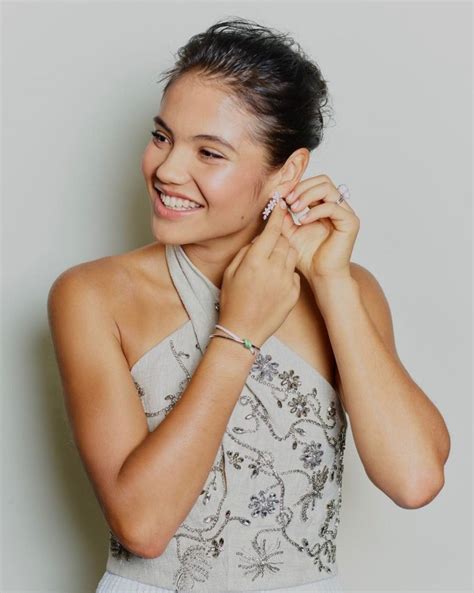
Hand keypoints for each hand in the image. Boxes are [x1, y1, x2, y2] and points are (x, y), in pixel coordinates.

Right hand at [219, 197, 299, 346]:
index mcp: (255, 261)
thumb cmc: (233, 302)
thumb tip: (261, 238)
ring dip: (284, 253)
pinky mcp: (294, 293)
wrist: (243, 331)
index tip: (281, 205)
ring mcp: (286, 281)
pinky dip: (286, 272)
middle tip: (268, 245)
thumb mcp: (231, 272)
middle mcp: (273, 269)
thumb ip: (247, 251)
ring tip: (271, 264)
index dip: (277, 215)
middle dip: (279, 238)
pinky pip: (294, 273)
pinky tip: (274, 283)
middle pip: (285, 240)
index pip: (272, 230)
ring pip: (292, 254)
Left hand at [280, 175, 359, 279]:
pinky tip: (303, 220)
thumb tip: (278, 199)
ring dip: (307, 195)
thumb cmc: (307, 257)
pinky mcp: (350, 222)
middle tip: (288, 201)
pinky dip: (315, 211)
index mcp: (324, 207)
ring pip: (328, 188)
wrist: (320, 276)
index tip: (282, 197)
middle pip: (323, 180)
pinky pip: (332, 206)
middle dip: (302, 188)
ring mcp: (345, 213)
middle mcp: (337, 207)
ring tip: (295, 209)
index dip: (297, 187)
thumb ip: (284, 216)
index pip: (314, 184)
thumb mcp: (289, 233)